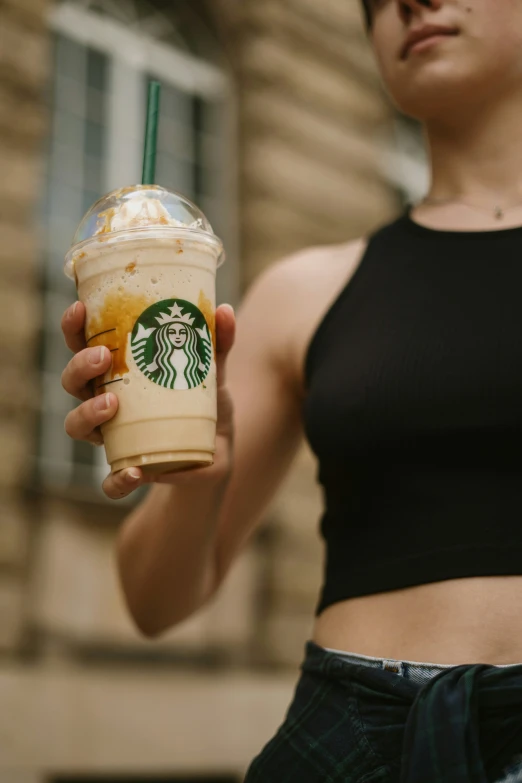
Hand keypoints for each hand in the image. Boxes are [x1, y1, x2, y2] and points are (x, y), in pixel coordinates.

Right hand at [61, 301, 235, 499]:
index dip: (73, 328)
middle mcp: (105, 402)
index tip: (79, 308)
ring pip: (76, 426)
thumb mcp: (212, 372)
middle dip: (79, 368)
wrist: (217, 455)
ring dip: (87, 414)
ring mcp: (112, 437)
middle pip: (73, 382)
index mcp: (118, 373)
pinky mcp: (129, 470)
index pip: (83, 345)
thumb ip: (218, 343)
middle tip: (102, 357)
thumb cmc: (205, 404)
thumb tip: (224, 310)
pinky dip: (118, 479)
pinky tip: (136, 471)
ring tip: (113, 405)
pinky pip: (110, 482)